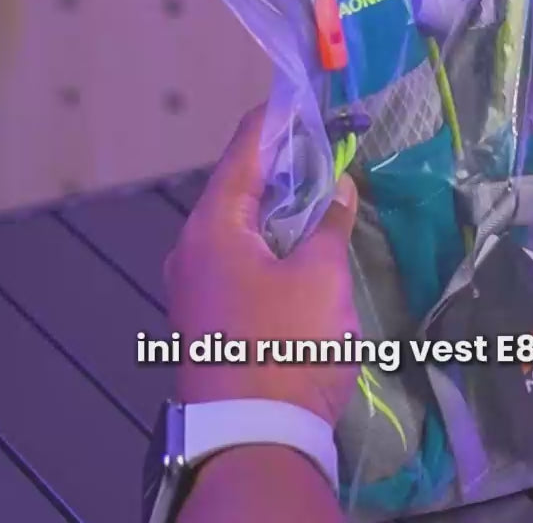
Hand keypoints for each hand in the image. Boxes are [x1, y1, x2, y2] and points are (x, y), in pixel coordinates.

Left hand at [164, 106, 358, 426]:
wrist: (254, 440)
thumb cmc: (287, 345)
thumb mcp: (320, 275)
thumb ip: (330, 222)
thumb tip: (339, 188)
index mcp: (213, 225)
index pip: (245, 147)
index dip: (279, 116)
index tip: (309, 92)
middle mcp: (193, 246)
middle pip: (240, 181)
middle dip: (286, 157)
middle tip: (331, 136)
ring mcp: (196, 282)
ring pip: (242, 219)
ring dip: (281, 199)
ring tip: (326, 178)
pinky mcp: (209, 311)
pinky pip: (241, 251)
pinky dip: (272, 232)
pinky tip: (305, 232)